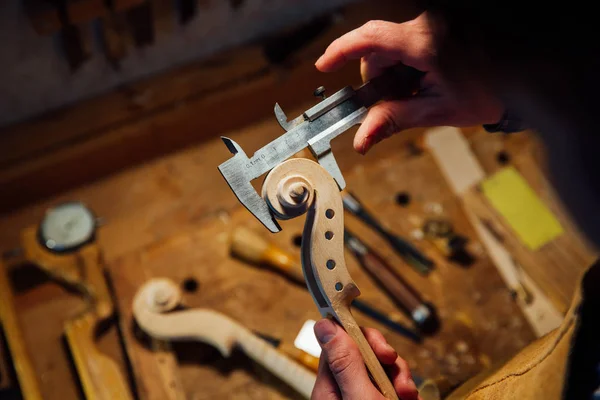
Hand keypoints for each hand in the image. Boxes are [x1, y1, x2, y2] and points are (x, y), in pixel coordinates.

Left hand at [312, 319, 420, 399]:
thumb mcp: (360, 396)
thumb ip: (345, 362)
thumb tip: (324, 325)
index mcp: (329, 388)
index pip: (339, 344)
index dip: (363, 341)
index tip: (384, 348)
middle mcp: (342, 390)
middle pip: (363, 354)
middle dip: (387, 361)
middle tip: (400, 378)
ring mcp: (360, 396)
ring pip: (381, 369)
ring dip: (400, 377)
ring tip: (409, 395)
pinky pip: (391, 385)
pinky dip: (404, 389)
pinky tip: (412, 398)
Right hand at [315, 14, 503, 153]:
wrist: (523, 78)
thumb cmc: (489, 92)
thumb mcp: (437, 110)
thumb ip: (394, 119)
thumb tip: (362, 138)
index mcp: (427, 43)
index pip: (372, 38)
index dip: (342, 50)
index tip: (325, 65)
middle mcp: (429, 26)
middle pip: (378, 49)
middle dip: (377, 78)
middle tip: (393, 102)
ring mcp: (434, 24)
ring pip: (390, 47)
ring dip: (393, 73)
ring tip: (418, 92)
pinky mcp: (437, 27)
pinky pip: (406, 43)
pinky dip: (406, 66)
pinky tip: (425, 80)